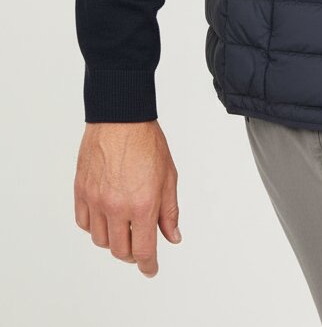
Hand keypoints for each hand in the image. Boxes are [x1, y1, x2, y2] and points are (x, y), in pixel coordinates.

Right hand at [74, 120, 180, 277]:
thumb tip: (172, 237)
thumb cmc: (147, 142)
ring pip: (100, 240)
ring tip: (124, 227)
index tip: (151, 269)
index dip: (148, 265)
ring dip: (114, 240)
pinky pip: (84, 223)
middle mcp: (117, 207)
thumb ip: (169, 211)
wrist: (121, 118)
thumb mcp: (169, 176)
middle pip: (120, 251)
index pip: (144, 250)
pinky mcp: (81, 192)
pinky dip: (94, 227)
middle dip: (133, 254)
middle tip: (140, 246)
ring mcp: (96, 200)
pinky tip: (105, 217)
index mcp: (142, 204)